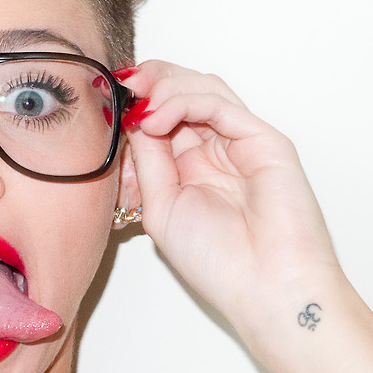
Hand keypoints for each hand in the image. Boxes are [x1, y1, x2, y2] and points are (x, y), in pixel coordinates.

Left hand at [119, 61, 343, 333]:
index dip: (136, 101)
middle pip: (184, 92)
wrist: (265, 290)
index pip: (163, 115)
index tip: (107, 96)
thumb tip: (129, 119)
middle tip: (122, 83)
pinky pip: (221, 104)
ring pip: (203, 89)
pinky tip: (157, 118)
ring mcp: (242, 142)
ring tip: (138, 103)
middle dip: (150, 82)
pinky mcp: (265, 139)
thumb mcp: (160, 205)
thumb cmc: (218, 262)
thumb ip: (148, 160)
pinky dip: (185, 101)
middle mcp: (218, 149)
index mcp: (192, 166)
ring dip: (166, 86)